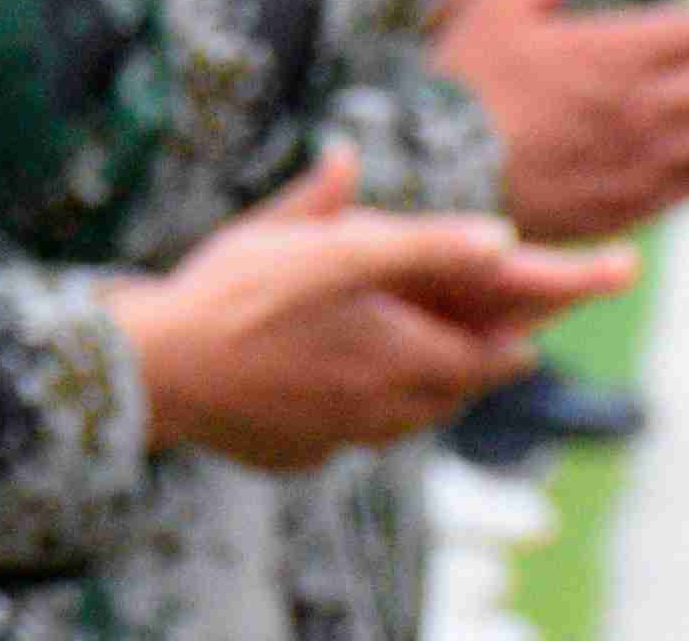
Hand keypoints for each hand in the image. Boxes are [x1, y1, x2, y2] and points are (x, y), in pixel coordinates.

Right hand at [113, 152, 632, 467]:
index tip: (529, 340)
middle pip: (449, 398)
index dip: (514, 346)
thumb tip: (499, 234)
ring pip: (401, 423)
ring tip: (416, 371)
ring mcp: (334, 439)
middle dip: (468, 371)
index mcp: (398, 359)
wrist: (159, 370)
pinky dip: (358, 416)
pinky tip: (334, 391)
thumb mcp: (334, 249)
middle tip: (477, 350)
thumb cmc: (242, 298)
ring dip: (420, 397)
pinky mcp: (295, 454)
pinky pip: (346, 438)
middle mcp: (378, 411)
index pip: (488, 363)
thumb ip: (421, 242)